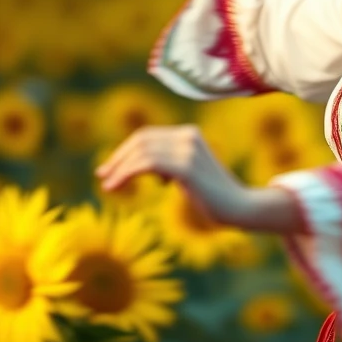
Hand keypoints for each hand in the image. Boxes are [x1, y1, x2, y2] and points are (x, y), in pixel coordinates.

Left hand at [95, 125, 251, 226]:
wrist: (239, 207)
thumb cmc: (214, 197)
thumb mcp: (188, 174)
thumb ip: (170, 164)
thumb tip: (144, 166)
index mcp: (190, 134)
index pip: (147, 136)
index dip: (124, 151)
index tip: (108, 169)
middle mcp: (188, 136)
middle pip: (141, 140)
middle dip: (118, 158)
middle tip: (102, 176)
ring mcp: (188, 150)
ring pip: (141, 152)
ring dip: (119, 168)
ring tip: (108, 186)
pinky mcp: (186, 166)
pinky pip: (147, 164)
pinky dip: (126, 173)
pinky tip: (117, 186)